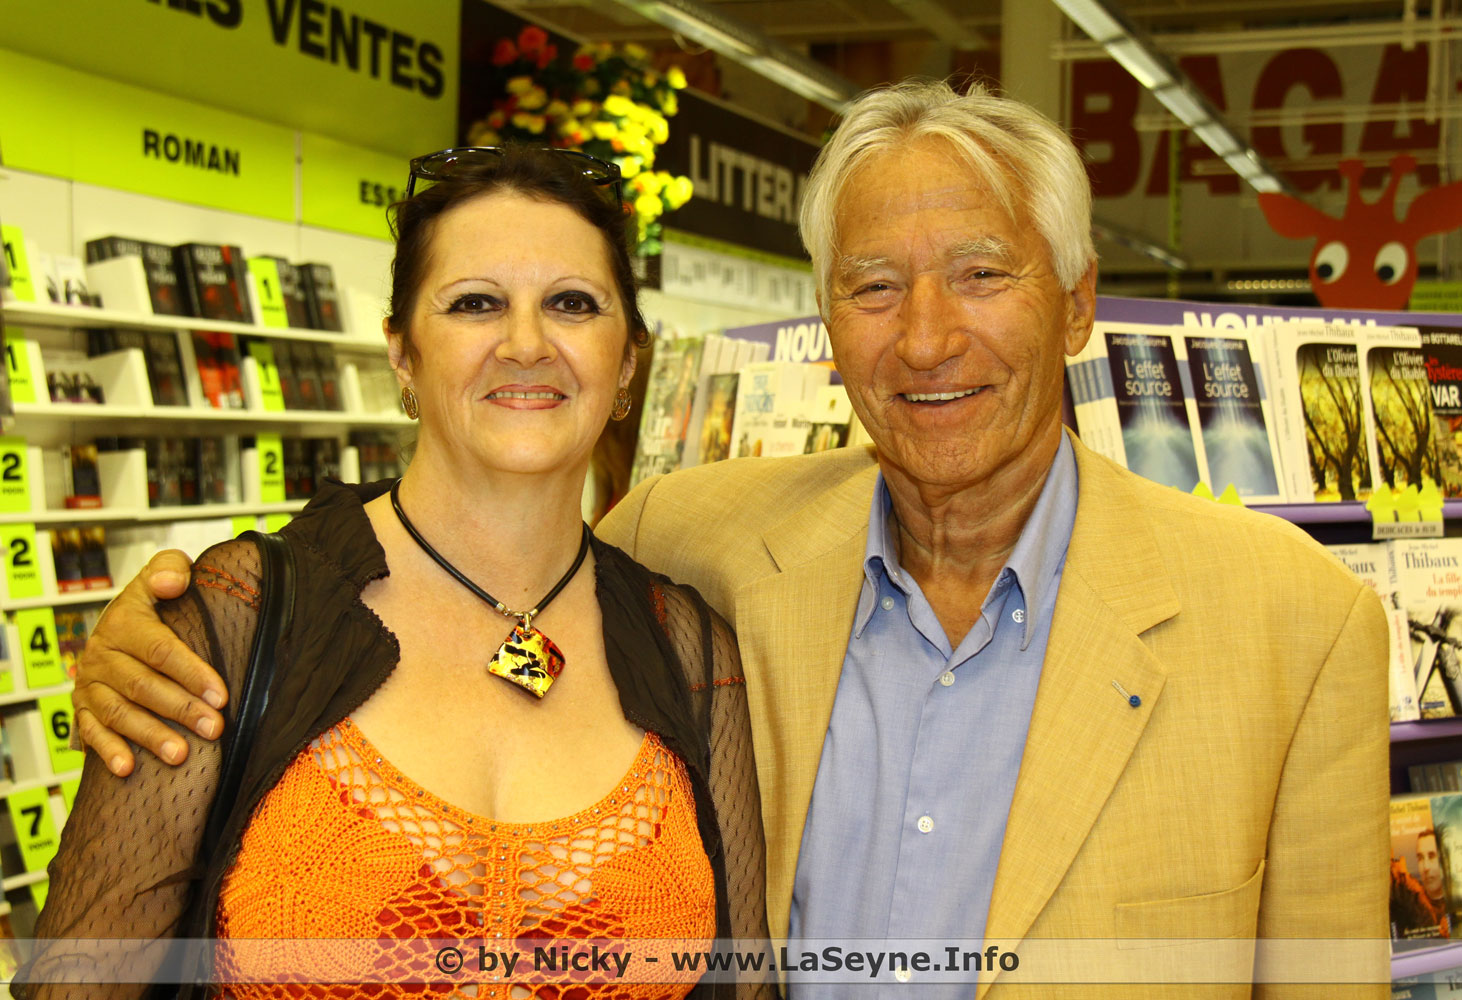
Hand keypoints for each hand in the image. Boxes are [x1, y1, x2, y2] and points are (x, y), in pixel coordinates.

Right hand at [73, 550, 226, 775]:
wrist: (116, 625)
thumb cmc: (153, 603)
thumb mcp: (161, 575)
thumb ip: (170, 569)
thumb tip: (172, 582)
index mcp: (124, 623)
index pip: (160, 650)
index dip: (191, 673)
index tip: (220, 695)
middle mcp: (102, 654)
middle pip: (143, 686)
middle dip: (181, 709)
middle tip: (214, 728)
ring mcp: (90, 684)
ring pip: (120, 713)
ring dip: (150, 735)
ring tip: (181, 755)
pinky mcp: (81, 708)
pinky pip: (91, 732)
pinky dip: (108, 751)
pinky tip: (128, 769)